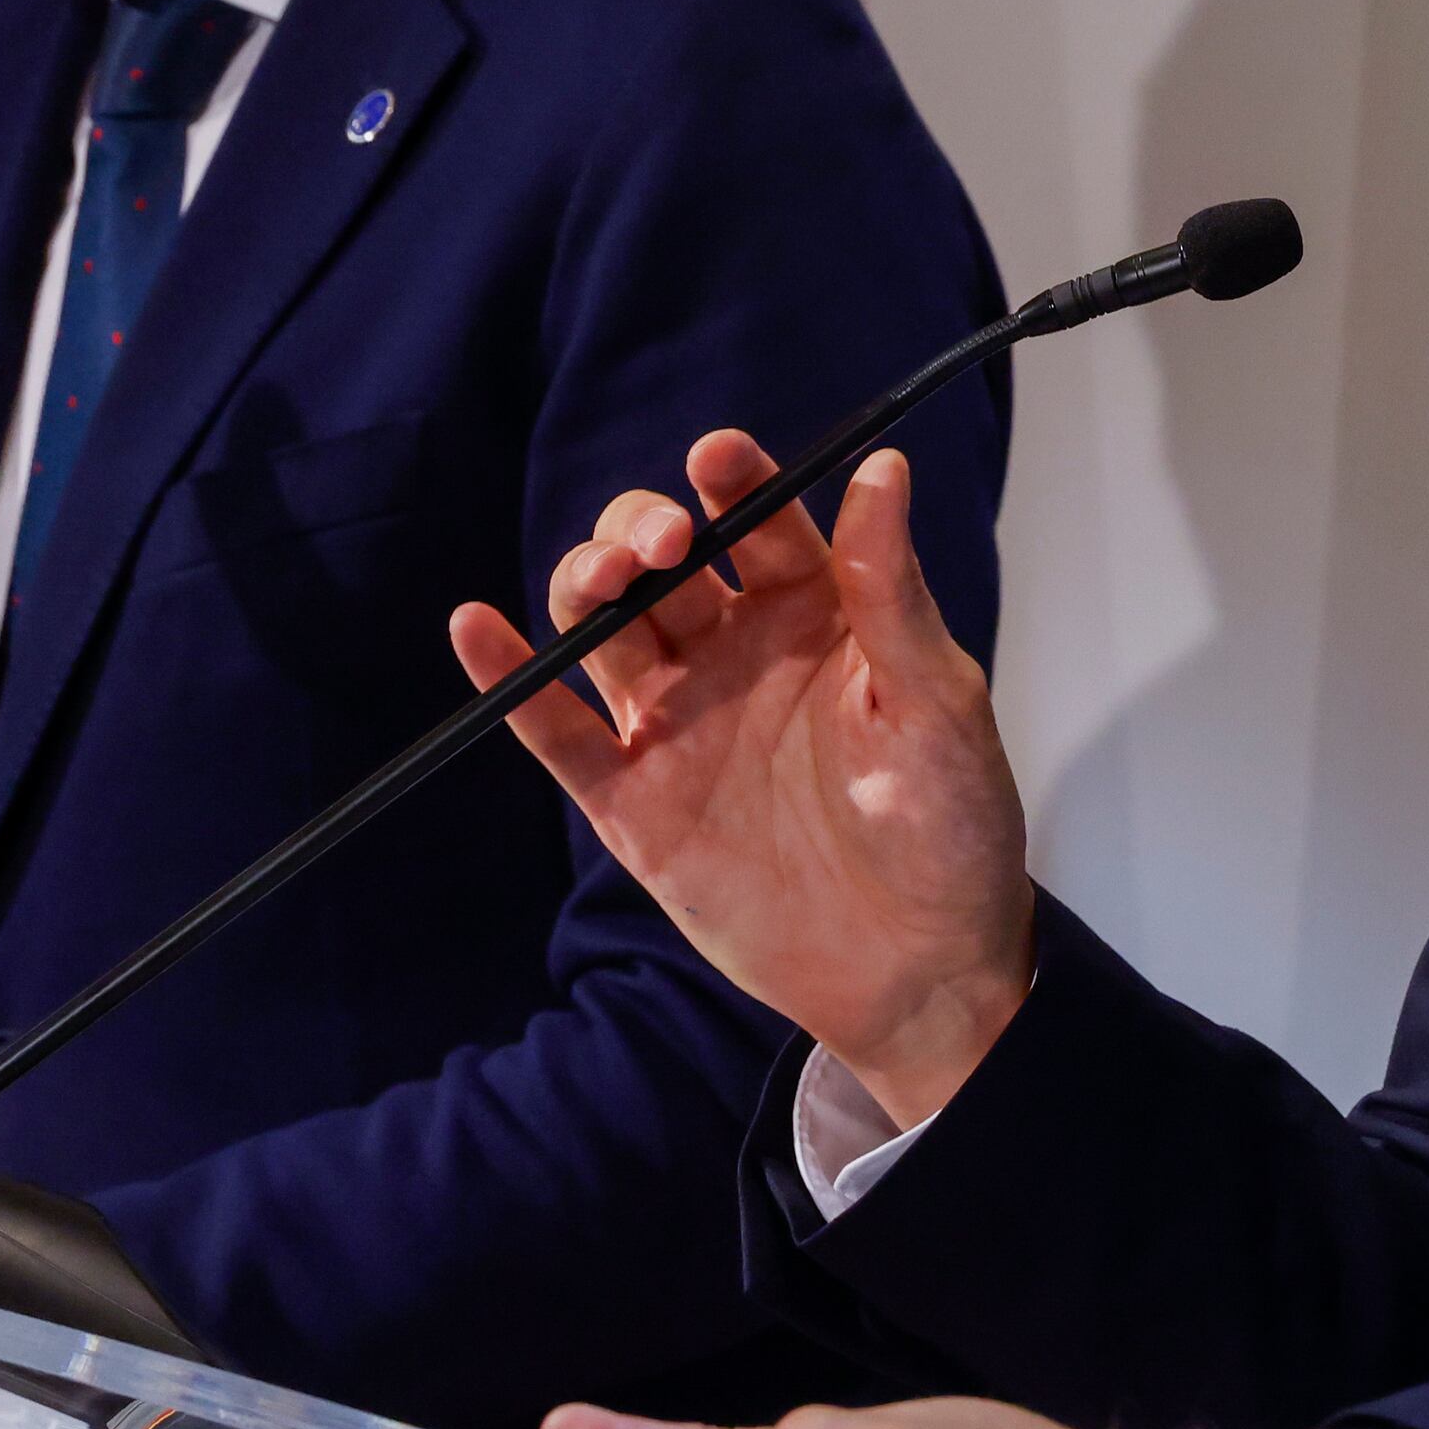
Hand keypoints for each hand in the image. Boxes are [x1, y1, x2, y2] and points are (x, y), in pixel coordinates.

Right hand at [448, 434, 1034, 1125]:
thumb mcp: (937, 702)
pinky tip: (477, 627)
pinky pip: (558, 731)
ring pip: (604, 626)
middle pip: (659, 561)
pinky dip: (509, 678)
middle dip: (642, 530)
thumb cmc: (951, 829)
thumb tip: (883, 467)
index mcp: (816, 618)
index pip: (755, 523)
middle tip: (661, 545)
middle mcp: (736, 656)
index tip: (716, 458)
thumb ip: (891, 591)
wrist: (919, 970)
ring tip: (602, 581)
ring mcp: (678, 724)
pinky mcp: (633, 800)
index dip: (731, 481)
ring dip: (585, 585)